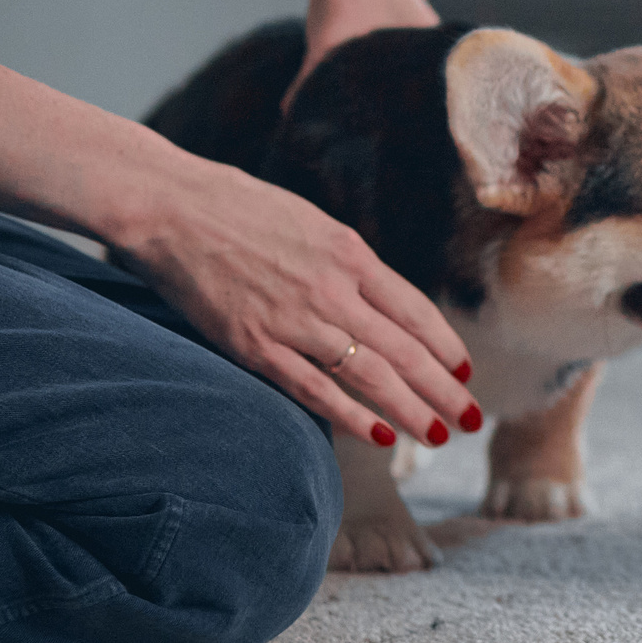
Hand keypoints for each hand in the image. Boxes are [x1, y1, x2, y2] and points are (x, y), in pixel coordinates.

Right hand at [117, 154, 476, 446]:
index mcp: (350, 254)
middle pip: (403, 350)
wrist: (170, 207)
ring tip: (439, 435)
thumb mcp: (312, 225)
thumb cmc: (240, 210)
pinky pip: (313, 387)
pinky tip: (379, 435)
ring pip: (369, 374)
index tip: (465, 371)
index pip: (415, 311)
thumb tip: (380, 303)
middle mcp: (332, 289)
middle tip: (471, 419)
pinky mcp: (254, 344)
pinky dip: (350, 415)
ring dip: (409, 409)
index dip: (445, 346)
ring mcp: (294, 319)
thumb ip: (347, 265)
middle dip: (442, 389)